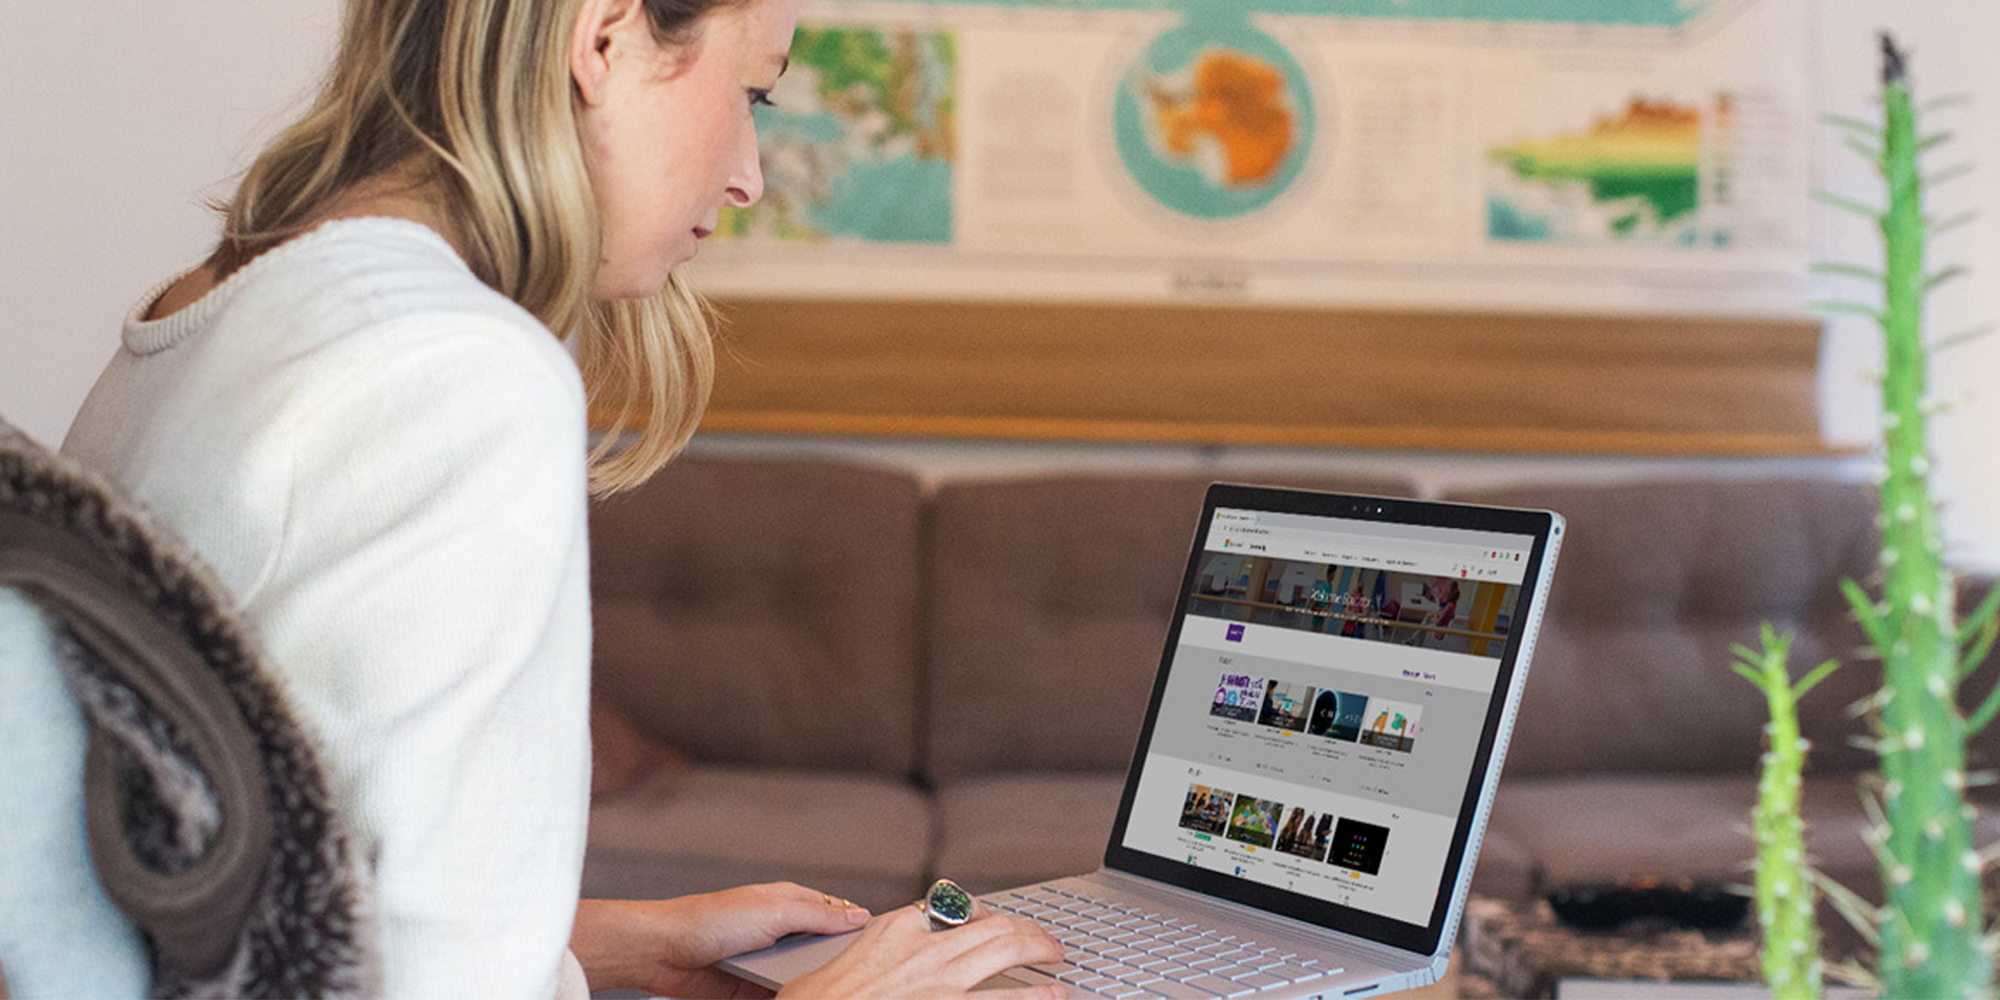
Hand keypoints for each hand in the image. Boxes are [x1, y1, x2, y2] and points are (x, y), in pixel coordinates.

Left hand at [571, 883, 869, 997]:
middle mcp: (780, 930)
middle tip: (862, 979)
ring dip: (814, 984)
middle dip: (838, 963)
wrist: (662, 953)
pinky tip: (804, 998)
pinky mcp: (753, 988)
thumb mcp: (774, 911)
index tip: (882, 943)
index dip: (857, 927)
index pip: (835, 912)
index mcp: (788, 902)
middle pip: (822, 949)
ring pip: (804, 976)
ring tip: (835, 992)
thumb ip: (818, 916)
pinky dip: (794, 997)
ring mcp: (767, 961)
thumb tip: (858, 915)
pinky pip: (782, 996)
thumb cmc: (710, 920)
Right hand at [780, 897, 1064, 998]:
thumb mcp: (830, 966)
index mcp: (893, 930)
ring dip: (1040, 951)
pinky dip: (1037, 996)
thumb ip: (859, 955)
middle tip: (1043, 937)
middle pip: (991, 923)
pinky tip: (1053, 996)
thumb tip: (861, 963)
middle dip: (1024, 927)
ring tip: (1057, 957)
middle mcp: (923, 949)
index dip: (981, 913)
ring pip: (1007, 951)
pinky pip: (1006, 999)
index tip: (993, 920)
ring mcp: (941, 982)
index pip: (950, 907)